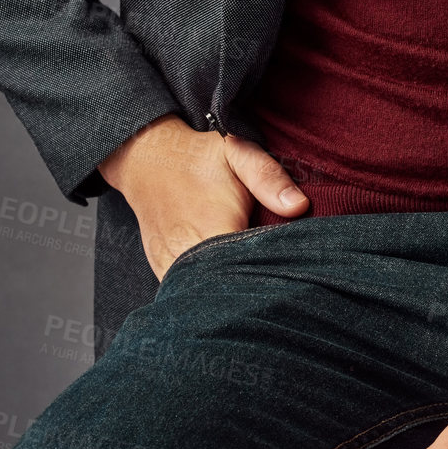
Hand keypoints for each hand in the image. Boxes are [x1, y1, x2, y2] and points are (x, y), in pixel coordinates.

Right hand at [98, 113, 309, 279]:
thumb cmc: (199, 158)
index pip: (246, 271)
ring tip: (248, 280)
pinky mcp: (160, 269)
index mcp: (212, 228)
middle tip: (274, 281)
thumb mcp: (239, 153)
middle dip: (251, 289)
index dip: (269, 275)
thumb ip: (268, 177)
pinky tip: (223, 280)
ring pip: (203, 295)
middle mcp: (185, 254)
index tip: (286, 271)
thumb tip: (298, 206)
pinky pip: (184, 291)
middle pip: (226, 291)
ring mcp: (168, 265)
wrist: (149, 159)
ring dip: (227, 292)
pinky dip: (205, 289)